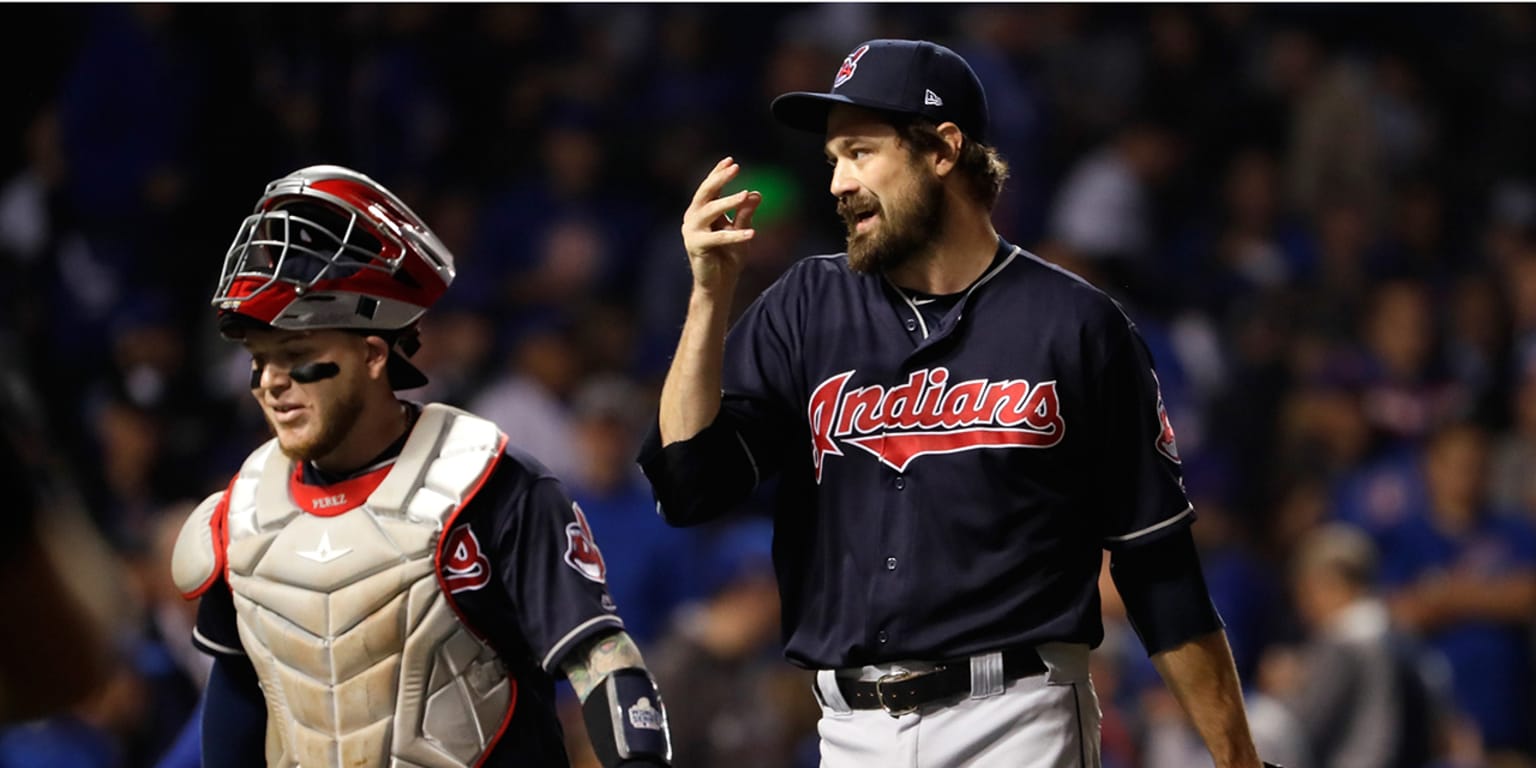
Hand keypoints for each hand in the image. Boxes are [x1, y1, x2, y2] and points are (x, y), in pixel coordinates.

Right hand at [681, 156, 761, 294]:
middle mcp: (693, 218)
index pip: (709, 188)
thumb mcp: (741, 231)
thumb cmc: (728, 258)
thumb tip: (756, 193)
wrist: (718, 284)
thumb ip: (745, 213)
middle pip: (705, 193)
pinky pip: (718, 237)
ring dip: (728, 201)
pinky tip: (752, 232)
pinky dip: (735, 235)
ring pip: (709, 210)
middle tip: (735, 168)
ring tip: (745, 194)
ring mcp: (692, 231)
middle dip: (719, 179)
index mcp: (701, 212)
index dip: (718, 173)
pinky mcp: (695, 246)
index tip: (731, 160)